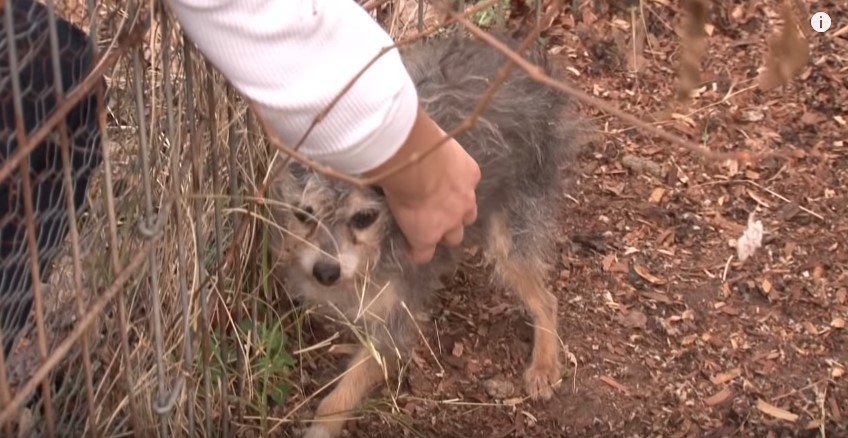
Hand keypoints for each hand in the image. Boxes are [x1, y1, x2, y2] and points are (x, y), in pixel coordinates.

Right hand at [365, 107, 480, 263]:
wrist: (414, 162)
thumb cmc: (422, 139)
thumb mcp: (439, 141)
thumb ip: (437, 150)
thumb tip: (421, 140)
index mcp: (469, 174)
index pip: (466, 189)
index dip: (454, 193)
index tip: (442, 192)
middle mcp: (465, 201)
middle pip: (467, 218)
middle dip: (455, 218)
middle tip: (438, 214)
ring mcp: (448, 222)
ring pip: (453, 238)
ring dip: (441, 235)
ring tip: (425, 233)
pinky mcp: (427, 236)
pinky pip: (423, 253)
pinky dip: (417, 253)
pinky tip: (409, 251)